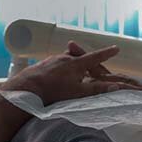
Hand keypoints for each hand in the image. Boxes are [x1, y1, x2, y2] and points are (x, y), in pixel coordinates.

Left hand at [0, 42, 141, 104]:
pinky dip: (62, 68)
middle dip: (91, 61)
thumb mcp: (78, 92)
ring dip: (75, 64)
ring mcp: (53, 60)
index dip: (107, 53)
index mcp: (76, 64)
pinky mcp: (43, 65)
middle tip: (98, 66)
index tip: (116, 48)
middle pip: (83, 58)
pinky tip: (58, 76)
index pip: (96, 57)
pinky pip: (57, 63)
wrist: (25, 88)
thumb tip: (115, 87)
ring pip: (69, 59)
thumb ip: (96, 89)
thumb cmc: (52, 91)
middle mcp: (65, 58)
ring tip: (77, 73)